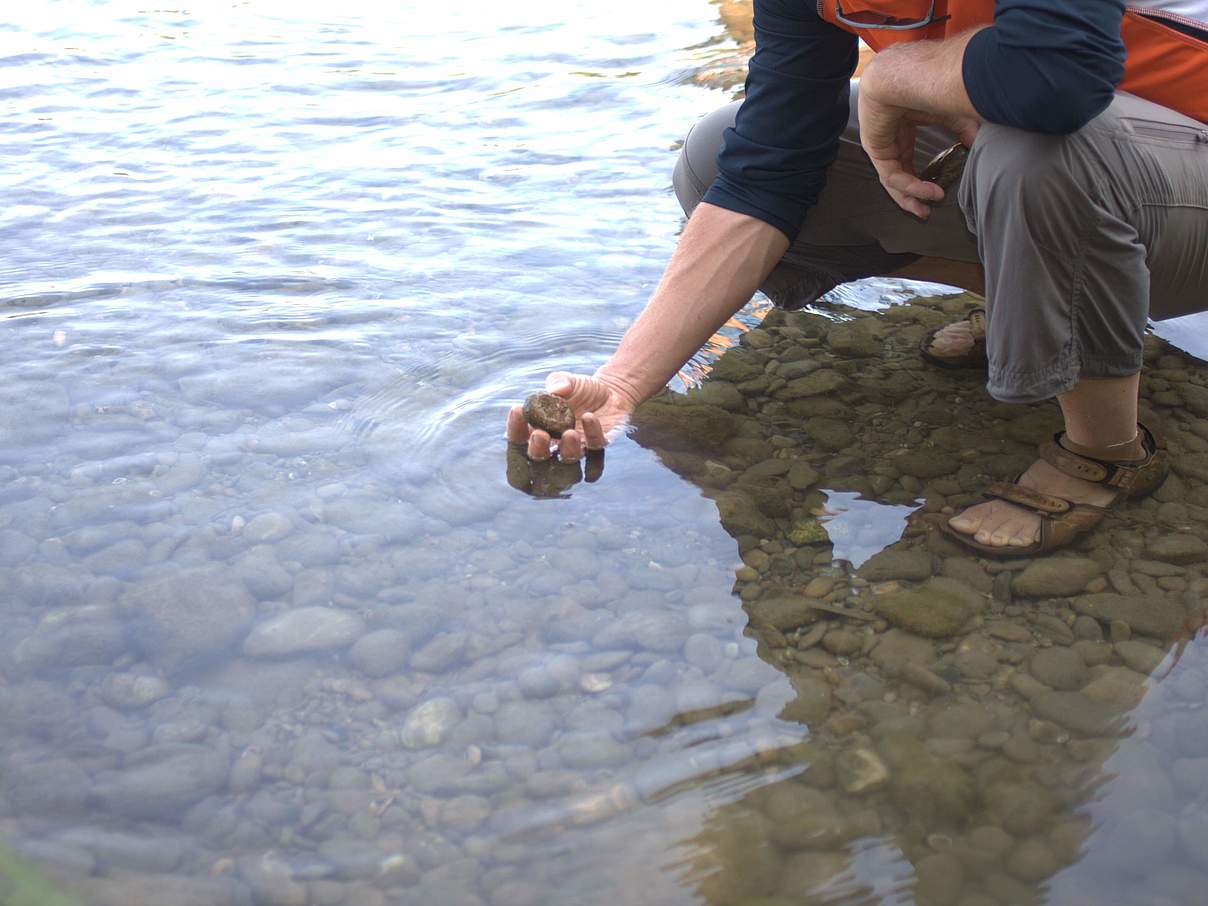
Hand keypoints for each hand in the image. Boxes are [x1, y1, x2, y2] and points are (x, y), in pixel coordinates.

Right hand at [504, 371, 635, 494]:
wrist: (611, 391)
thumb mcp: (567, 380)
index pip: (519, 438)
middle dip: (537, 451)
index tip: (517, 410)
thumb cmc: (581, 389)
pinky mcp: (598, 447)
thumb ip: (558, 381)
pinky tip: (589, 417)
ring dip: (568, 450)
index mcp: (538, 430)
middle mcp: (555, 445)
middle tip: (540, 435)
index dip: (515, 428)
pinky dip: (592, 434)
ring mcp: (576, 449)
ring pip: (568, 463)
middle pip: (539, 461)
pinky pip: (594, 448)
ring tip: (569, 432)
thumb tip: (555, 390)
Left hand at [858, 91, 978, 218]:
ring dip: (911, 196)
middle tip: (925, 212)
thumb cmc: (931, 80)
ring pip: (892, 180)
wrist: (908, 70)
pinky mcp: (875, 148)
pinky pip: (892, 175)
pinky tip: (928, 193)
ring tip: (927, 209)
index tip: (938, 194)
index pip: (908, 162)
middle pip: (897, 175)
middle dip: (911, 196)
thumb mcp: (954, 112)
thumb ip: (965, 131)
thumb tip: (979, 147)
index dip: (922, 180)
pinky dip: (911, 186)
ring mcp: (880, 143)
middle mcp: (889, 138)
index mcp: (903, 128)